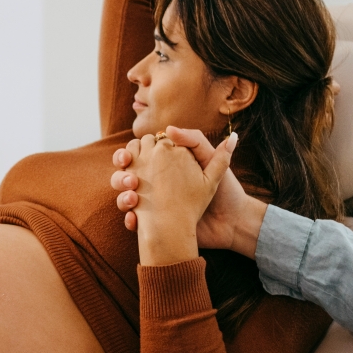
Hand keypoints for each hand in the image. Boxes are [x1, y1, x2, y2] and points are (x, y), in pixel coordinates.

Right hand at [110, 127, 265, 257]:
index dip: (129, 153)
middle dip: (121, 174)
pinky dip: (131, 218)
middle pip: (126, 172)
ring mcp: (154, 202)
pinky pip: (132, 218)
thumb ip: (194, 140)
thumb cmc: (226, 190)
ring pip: (124, 194)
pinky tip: (136, 219)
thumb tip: (168, 128)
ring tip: (133, 199)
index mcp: (169, 163)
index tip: (127, 158)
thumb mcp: (210, 161)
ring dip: (122, 196)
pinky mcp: (155, 222)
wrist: (231, 223)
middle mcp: (157, 181)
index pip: (140, 152)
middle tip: (130, 180)